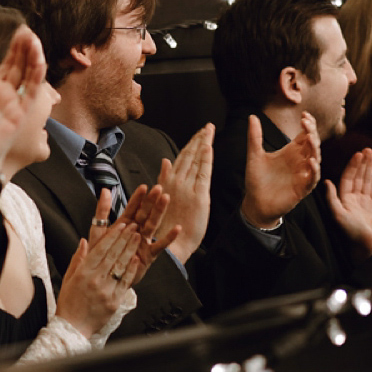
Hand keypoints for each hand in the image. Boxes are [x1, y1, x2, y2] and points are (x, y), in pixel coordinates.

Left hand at [0, 26, 45, 182]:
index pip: (7, 64)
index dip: (14, 48)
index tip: (20, 31)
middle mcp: (5, 95)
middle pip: (20, 66)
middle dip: (25, 48)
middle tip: (28, 31)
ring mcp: (14, 104)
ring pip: (28, 76)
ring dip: (33, 58)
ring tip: (34, 40)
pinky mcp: (19, 114)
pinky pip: (30, 93)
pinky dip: (36, 77)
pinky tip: (39, 61)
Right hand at [58, 184, 179, 336]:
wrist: (72, 328)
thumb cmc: (68, 302)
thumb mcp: (68, 278)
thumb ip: (78, 259)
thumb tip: (84, 241)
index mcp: (83, 273)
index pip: (101, 249)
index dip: (112, 236)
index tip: (121, 225)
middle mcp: (95, 280)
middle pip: (113, 255)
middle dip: (124, 238)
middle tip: (133, 226)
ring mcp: (106, 291)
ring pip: (121, 266)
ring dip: (130, 250)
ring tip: (138, 237)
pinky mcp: (114, 301)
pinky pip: (125, 282)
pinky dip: (131, 269)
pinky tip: (137, 259)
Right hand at [144, 123, 211, 262]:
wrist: (171, 244)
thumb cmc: (164, 225)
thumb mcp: (161, 198)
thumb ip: (164, 177)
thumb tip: (165, 160)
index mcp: (168, 182)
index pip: (181, 157)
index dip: (191, 144)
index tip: (198, 133)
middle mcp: (176, 181)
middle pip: (189, 155)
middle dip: (199, 139)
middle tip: (208, 127)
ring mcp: (187, 188)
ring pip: (196, 160)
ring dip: (203, 143)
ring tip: (210, 131)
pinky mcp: (199, 196)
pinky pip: (203, 173)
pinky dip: (205, 159)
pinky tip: (208, 147)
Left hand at [241, 113, 319, 228]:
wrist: (255, 203)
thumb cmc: (257, 179)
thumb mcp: (254, 156)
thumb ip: (255, 137)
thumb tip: (252, 116)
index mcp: (291, 151)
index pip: (305, 134)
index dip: (308, 124)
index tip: (304, 115)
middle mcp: (300, 161)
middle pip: (312, 144)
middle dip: (311, 133)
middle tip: (306, 123)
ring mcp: (303, 174)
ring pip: (316, 159)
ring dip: (314, 148)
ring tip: (309, 138)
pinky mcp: (302, 188)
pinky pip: (312, 178)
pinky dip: (313, 170)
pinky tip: (310, 162)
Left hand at [324, 148, 371, 258]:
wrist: (369, 246)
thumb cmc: (351, 233)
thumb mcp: (338, 215)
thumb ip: (332, 198)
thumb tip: (327, 181)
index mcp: (343, 200)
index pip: (347, 179)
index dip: (352, 166)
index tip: (357, 154)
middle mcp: (352, 199)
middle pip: (356, 176)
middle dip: (361, 163)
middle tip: (366, 150)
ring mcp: (363, 201)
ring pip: (365, 180)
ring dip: (368, 167)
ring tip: (371, 153)